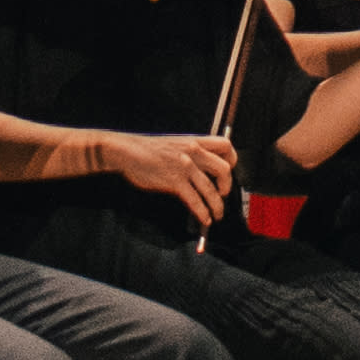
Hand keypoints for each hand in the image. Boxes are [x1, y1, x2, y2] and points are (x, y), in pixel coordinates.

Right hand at [111, 131, 234, 229]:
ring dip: (217, 206)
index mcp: (194, 141)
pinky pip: (195, 200)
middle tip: (222, 193)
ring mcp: (185, 167)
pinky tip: (204, 218)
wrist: (128, 151)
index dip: (231, 159)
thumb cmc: (148, 149)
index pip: (225, 146)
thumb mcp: (175, 144)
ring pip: (211, 189)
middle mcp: (193, 152)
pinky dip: (202, 212)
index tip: (229, 170)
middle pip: (224, 169)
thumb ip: (191, 153)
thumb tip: (203, 169)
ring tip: (217, 214)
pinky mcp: (175, 181)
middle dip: (227, 185)